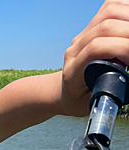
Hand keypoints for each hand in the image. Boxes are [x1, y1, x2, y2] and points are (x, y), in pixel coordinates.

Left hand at [61, 0, 128, 116]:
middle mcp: (75, 48)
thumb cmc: (79, 100)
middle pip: (105, 27)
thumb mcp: (91, 102)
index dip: (122, 48)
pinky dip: (126, 8)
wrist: (65, 91)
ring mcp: (82, 35)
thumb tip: (124, 77)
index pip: (96, 48)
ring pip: (108, 12)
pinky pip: (109, 7)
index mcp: (73, 71)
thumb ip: (106, 90)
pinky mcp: (91, 26)